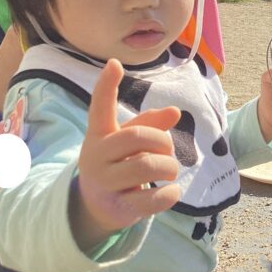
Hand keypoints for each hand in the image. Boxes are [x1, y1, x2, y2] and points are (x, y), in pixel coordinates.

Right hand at [73, 59, 180, 248]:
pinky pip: (151, 199)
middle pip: (138, 137)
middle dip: (163, 143)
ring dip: (169, 168)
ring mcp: (104, 183)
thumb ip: (151, 124)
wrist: (98, 206)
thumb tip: (174, 111)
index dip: (106, 86)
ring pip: (147, 166)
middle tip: (167, 152)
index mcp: (100, 134)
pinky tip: (171, 191)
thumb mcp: (131, 142)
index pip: (100, 108)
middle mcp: (97, 156)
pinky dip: (169, 195)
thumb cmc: (120, 163)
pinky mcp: (117, 207)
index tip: (114, 64)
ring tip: (169, 172)